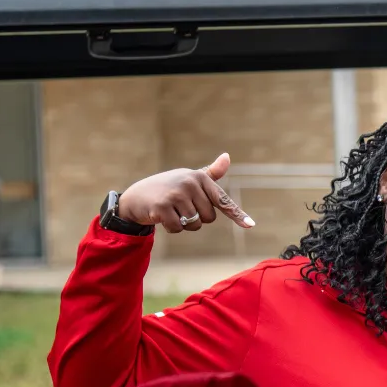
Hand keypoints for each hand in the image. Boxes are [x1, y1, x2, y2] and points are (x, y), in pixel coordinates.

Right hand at [116, 153, 255, 233]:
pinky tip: (161, 217)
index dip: (237, 214)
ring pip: (194, 225)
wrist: (136, 196)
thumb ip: (210, 173)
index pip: (222, 199)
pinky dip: (172, 228)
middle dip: (197, 218)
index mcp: (200, 177)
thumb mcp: (190, 179)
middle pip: (209, 218)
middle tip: (181, 207)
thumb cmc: (168, 188)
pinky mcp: (162, 207)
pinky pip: (179, 228)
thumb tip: (227, 157)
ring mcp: (176, 194)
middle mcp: (189, 183)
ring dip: (184, 224)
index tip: (251, 225)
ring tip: (171, 211)